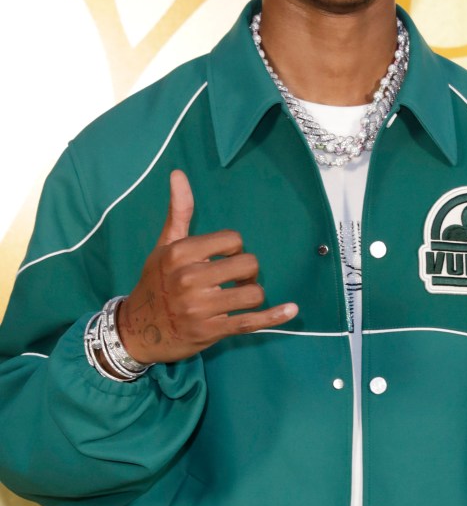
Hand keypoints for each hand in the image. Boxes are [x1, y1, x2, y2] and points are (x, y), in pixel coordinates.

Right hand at [116, 170, 297, 363]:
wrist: (137, 330)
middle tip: (235, 278)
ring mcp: (200, 308)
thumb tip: (178, 173)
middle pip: (247, 264)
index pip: (233, 240)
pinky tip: (291, 310)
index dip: (234, 248)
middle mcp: (189, 279)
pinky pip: (250, 322)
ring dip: (253, 293)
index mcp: (180, 253)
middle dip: (248, 271)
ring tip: (240, 296)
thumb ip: (179, 211)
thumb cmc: (156, 282)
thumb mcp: (165, 245)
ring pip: (253, 293)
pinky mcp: (210, 332)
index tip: (223, 257)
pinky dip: (274, 317)